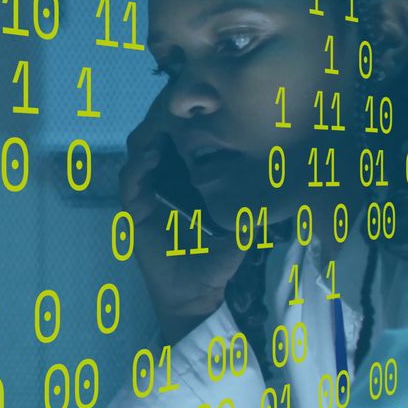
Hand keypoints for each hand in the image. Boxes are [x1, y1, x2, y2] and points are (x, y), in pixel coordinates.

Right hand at [119, 100, 246, 345]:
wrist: (194, 296)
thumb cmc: (213, 265)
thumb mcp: (238, 231)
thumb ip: (251, 211)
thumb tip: (278, 189)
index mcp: (180, 189)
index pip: (173, 151)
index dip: (176, 131)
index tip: (190, 114)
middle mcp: (158, 191)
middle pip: (151, 148)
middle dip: (159, 128)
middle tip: (172, 111)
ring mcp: (143, 202)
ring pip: (136, 160)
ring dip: (146, 143)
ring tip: (161, 129)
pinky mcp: (134, 215)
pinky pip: (129, 186)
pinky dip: (136, 169)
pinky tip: (151, 156)